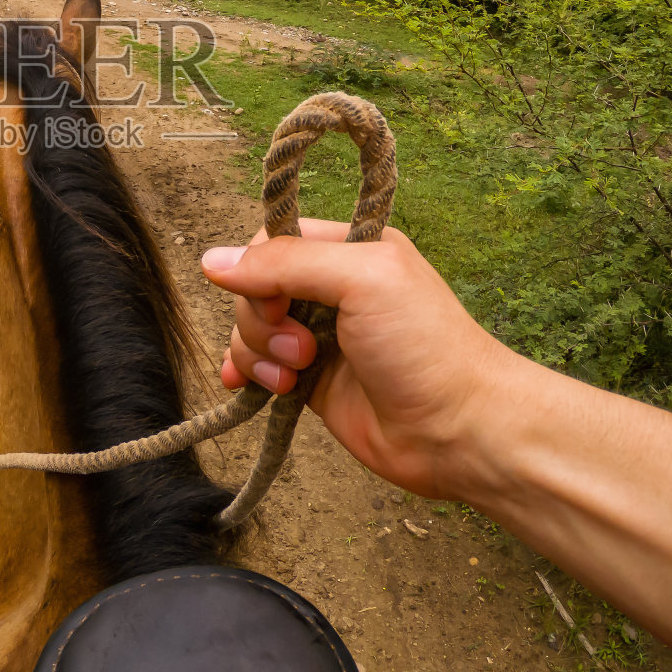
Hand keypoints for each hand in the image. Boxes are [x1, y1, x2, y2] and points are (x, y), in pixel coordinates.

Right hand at [202, 220, 520, 498]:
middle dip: (262, 320)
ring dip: (258, 353)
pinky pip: (257, 367)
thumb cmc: (426, 348)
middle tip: (304, 348)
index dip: (259, 270)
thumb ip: (287, 264)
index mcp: (350, 249)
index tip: (276, 300)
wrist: (459, 431)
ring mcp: (319, 337)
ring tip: (296, 376)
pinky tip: (243, 388)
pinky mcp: (311, 381)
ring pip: (252, 330)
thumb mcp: (362, 280)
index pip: (274, 240)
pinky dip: (245, 374)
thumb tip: (212, 260)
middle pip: (255, 288)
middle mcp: (332, 289)